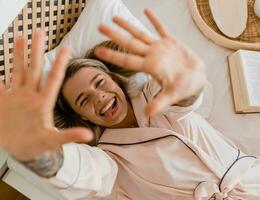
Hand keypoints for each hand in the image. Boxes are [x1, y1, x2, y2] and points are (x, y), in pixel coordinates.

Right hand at [0, 30, 92, 160]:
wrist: (20, 150)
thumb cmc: (38, 146)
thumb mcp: (52, 140)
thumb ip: (68, 136)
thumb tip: (88, 136)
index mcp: (43, 102)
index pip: (53, 78)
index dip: (60, 63)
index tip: (67, 47)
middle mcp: (31, 95)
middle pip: (35, 68)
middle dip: (37, 50)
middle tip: (40, 31)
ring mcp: (17, 96)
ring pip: (19, 70)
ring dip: (19, 54)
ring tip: (20, 36)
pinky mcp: (3, 100)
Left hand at [95, 9, 205, 115]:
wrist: (196, 80)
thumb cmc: (184, 88)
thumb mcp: (172, 96)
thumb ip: (159, 102)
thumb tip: (148, 113)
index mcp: (150, 66)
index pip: (127, 60)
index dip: (113, 55)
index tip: (98, 50)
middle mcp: (152, 55)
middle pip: (130, 43)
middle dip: (115, 35)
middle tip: (100, 27)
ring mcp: (160, 48)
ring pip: (141, 34)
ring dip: (128, 26)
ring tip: (115, 18)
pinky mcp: (171, 42)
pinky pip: (161, 28)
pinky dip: (154, 20)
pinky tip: (146, 11)